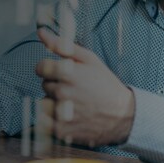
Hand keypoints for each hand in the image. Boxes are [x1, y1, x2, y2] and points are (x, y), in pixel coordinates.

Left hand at [35, 28, 134, 146]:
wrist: (123, 115)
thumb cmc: (105, 84)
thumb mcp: (89, 59)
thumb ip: (62, 45)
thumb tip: (40, 31)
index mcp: (68, 72)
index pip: (40, 68)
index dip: (49, 69)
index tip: (60, 73)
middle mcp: (63, 92)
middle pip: (45, 85)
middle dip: (56, 85)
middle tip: (75, 89)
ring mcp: (62, 113)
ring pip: (44, 103)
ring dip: (54, 103)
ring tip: (72, 103)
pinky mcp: (61, 131)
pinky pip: (45, 122)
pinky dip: (54, 120)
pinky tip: (70, 116)